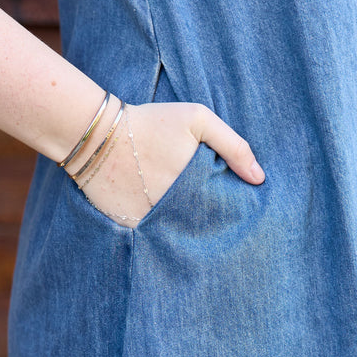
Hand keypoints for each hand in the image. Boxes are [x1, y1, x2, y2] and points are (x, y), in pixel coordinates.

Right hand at [68, 101, 264, 228]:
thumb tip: (259, 179)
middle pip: (204, 225)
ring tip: (186, 214)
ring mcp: (151, 223)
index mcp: (197, 189)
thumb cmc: (151, 123)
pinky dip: (159, 231)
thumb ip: (233, 146)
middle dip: (210, 220)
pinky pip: (152, 236)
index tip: (231, 202)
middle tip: (208, 209)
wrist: (97, 135)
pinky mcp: (130, 228)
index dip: (231, 207)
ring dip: (186, 228)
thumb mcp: (198, 119)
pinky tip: (159, 215)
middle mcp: (176, 211)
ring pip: (179, 233)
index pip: (226, 210)